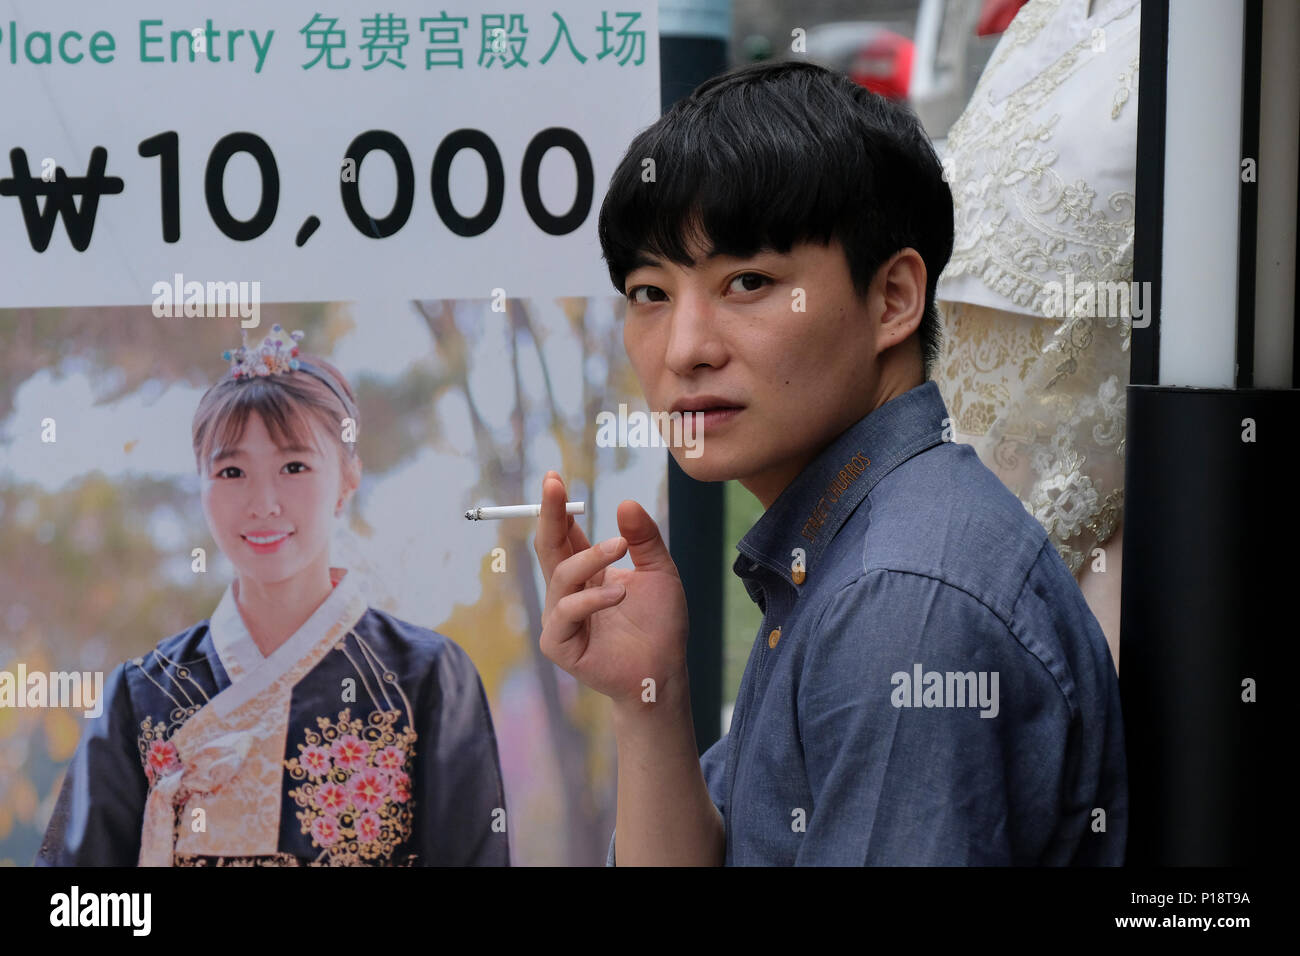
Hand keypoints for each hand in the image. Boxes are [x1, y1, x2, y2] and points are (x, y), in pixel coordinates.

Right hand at [533, 470, 688, 706]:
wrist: (665, 671)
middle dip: (550, 515)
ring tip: (619, 549)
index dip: (558, 508)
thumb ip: (643, 539)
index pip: (565, 535)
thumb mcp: (660, 572)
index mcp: (587, 573)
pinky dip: (592, 600)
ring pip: (562, 576)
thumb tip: (625, 502)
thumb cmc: (660, 625)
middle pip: (550, 547)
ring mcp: (561, 618)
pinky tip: (619, 595)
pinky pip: (566, 613)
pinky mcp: (560, 644)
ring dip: (590, 558)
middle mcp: (568, 592)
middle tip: (556, 487)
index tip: (555, 478)